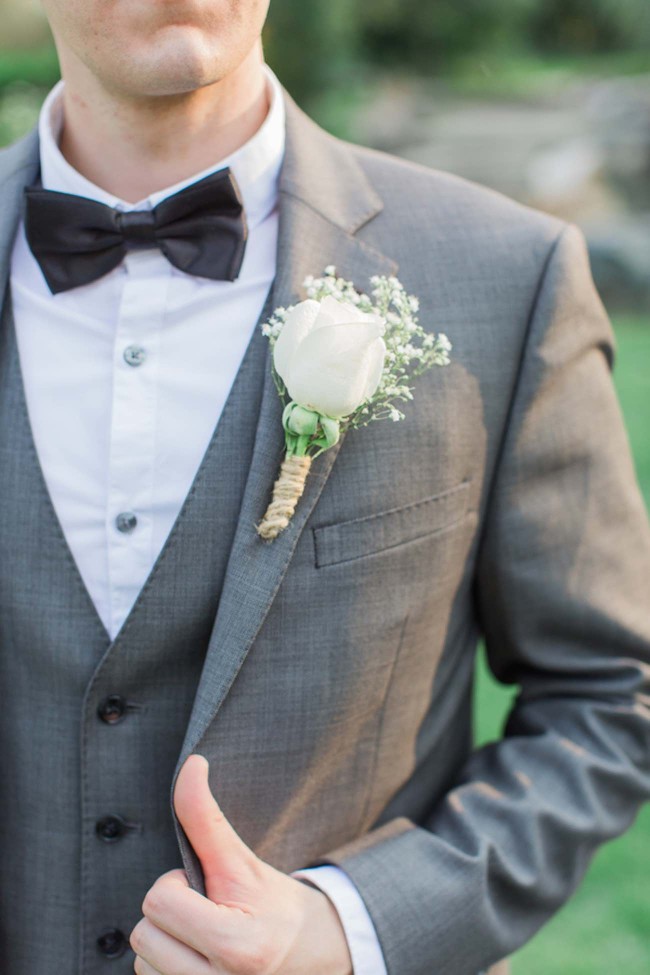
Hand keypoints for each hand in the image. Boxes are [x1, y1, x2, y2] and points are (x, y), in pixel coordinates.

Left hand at [130, 753, 352, 974]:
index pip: (158, 905)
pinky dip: (167, 966)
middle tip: (207, 910)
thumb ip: (206, 818)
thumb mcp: (243, 861)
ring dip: (166, 943)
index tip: (205, 887)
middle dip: (169, 913)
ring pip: (143, 964)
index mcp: (236, 945)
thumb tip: (191, 766)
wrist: (316, 956)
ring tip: (204, 936)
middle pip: (143, 937)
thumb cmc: (277, 906)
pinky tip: (197, 957)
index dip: (175, 885)